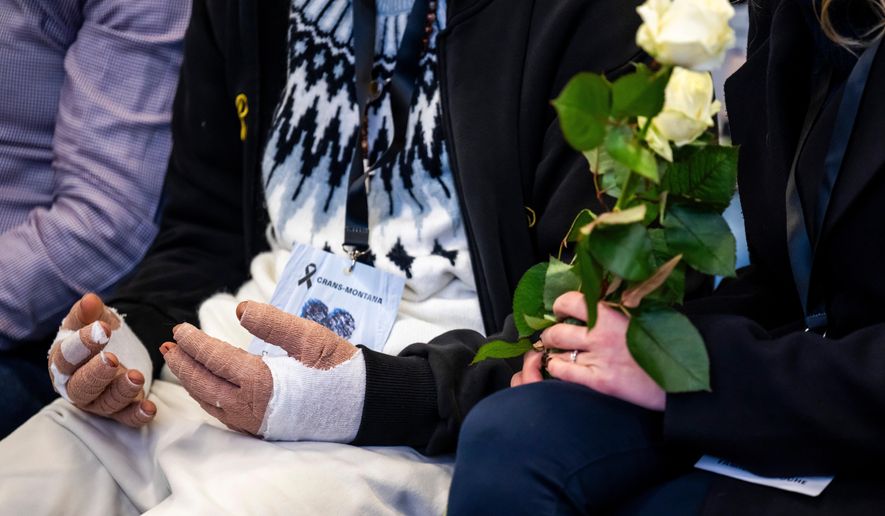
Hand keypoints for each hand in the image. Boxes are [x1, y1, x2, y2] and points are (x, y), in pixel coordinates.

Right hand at [48, 293, 155, 425]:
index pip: (67, 357)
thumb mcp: (92, 319)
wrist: (116, 348)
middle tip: (110, 359)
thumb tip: (90, 300)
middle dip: (96, 373)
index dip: (82, 344)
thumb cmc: (96, 334)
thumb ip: (88, 312)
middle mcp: (77, 386)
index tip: (102, 329)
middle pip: (81, 386)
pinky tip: (150, 408)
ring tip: (136, 376)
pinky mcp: (120, 410)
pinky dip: (138, 415)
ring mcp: (99, 401)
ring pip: (106, 402)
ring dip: (121, 391)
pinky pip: (127, 418)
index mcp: (63, 362)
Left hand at [161, 301, 359, 438]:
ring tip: (181, 362)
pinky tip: (207, 386)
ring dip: (192, 381)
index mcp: (261, 382)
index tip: (179, 329)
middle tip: (169, 344)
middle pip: (204, 384)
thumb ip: (272, 323)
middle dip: (183, 364)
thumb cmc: (339, 369)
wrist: (363, 405)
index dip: (193, 343)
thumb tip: (240, 308)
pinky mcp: (263, 429)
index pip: (214, 359)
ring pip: (211, 403)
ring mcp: (256, 422)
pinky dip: (208, 398)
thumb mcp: (309, 337)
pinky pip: (224, 415)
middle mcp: (252, 407)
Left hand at [512, 292, 665, 411]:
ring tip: (557, 352)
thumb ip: (618, 310)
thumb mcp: (644, 316)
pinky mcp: (599, 381)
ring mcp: (598, 358)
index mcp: (613, 312)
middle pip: (557, 330)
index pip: (571, 301)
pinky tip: (562, 367)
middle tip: (553, 336)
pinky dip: (556, 368)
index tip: (561, 311)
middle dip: (550, 333)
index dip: (560, 306)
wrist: (683, 378)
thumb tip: (597, 303)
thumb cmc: (667, 344)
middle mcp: (601, 333)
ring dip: (552, 351)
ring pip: (556, 351)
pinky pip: (562, 371)